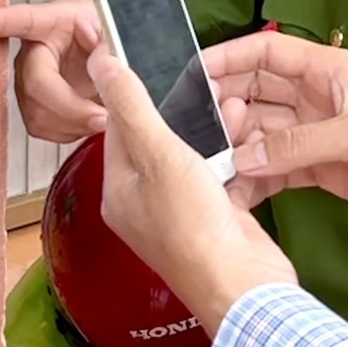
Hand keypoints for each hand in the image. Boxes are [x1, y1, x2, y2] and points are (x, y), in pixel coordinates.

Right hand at [0, 0, 107, 141]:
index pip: (24, 19)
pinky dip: (65, 131)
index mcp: (58, 22)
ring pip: (34, 110)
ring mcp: (31, 77)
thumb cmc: (112, 45)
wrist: (115, 72)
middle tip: (102, 116)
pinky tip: (83, 122)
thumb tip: (100, 58)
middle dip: (69, 106)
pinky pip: (38, 126)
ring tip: (99, 118)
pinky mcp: (34, 104)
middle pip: (35, 82)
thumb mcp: (118, 37)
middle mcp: (37, 49)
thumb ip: (110, 46)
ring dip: (70, 122)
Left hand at [88, 46, 295, 334]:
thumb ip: (131, 106)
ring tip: (232, 100)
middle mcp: (144, 203)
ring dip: (210, 126)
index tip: (152, 62)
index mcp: (118, 190)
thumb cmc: (192, 225)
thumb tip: (100, 62)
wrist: (242, 284)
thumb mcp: (158, 154)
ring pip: (191, 156)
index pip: (117, 129)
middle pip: (157, 140)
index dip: (134, 93)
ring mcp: (180, 212)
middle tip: (203, 79)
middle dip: (181, 107)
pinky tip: (247, 132)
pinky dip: (231, 152)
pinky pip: (217, 174)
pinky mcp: (214, 217)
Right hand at [206, 32, 347, 257]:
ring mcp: (321, 135)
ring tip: (211, 166)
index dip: (228, 58)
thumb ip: (300, 144)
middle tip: (196, 132)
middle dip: (225, 107)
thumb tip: (246, 157)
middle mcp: (320, 99)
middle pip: (258, 92)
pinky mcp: (326, 169)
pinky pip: (280, 167)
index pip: (267, 53)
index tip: (192, 75)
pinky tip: (237, 191)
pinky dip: (258, 177)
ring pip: (264, 133)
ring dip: (239, 147)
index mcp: (332, 72)